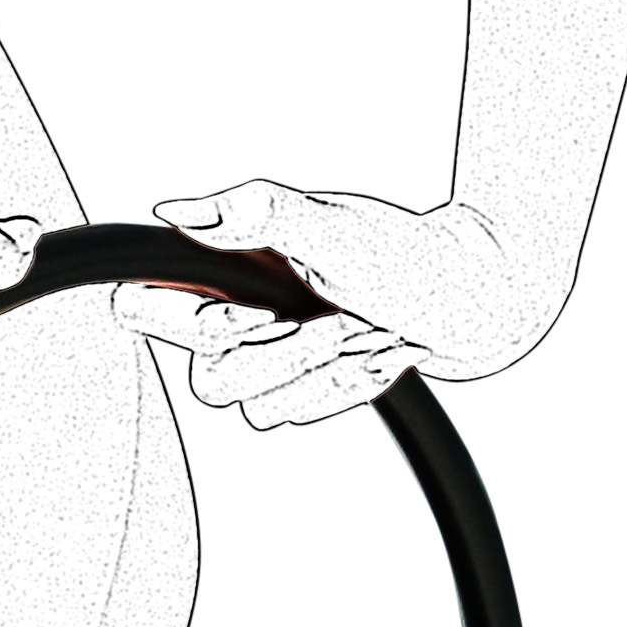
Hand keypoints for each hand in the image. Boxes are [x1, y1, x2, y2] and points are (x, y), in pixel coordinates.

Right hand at [112, 179, 556, 429]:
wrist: (484, 296)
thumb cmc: (414, 253)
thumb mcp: (331, 225)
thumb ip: (250, 212)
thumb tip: (175, 210)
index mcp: (230, 268)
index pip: (142, 305)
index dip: (185, 325)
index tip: (253, 313)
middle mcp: (242, 310)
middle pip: (205, 378)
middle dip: (279, 359)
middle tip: (331, 323)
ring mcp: (276, 352)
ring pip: (251, 407)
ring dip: (316, 377)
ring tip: (359, 334)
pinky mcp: (309, 384)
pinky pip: (295, 416)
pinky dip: (340, 392)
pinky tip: (372, 356)